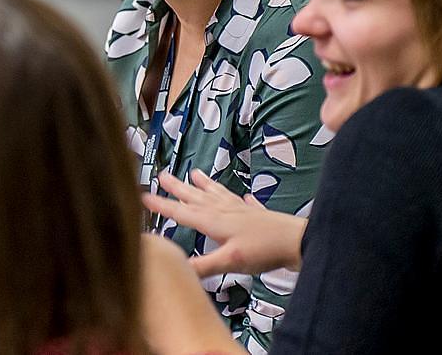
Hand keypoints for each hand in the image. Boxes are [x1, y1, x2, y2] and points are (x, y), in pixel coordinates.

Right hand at [143, 169, 305, 276]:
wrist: (297, 241)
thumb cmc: (263, 250)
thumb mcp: (230, 261)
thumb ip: (203, 265)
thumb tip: (175, 268)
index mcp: (214, 221)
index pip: (182, 212)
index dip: (162, 205)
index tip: (143, 196)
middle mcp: (225, 211)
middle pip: (197, 197)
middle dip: (178, 187)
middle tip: (163, 174)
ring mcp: (241, 211)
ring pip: (217, 194)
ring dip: (204, 185)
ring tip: (195, 173)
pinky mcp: (257, 215)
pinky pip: (243, 202)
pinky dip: (239, 198)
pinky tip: (242, 196)